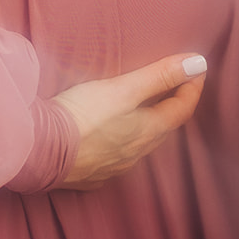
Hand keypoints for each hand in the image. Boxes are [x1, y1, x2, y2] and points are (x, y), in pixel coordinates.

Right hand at [52, 53, 207, 188]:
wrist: (39, 151)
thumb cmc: (82, 115)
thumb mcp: (122, 89)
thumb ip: (158, 75)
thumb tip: (198, 62)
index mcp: (147, 132)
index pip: (180, 110)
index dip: (192, 88)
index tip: (197, 69)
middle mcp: (136, 154)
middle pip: (162, 128)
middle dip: (172, 106)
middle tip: (175, 85)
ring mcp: (114, 168)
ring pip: (140, 145)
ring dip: (147, 126)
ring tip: (144, 108)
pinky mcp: (92, 175)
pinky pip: (117, 159)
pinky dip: (123, 143)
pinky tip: (112, 137)